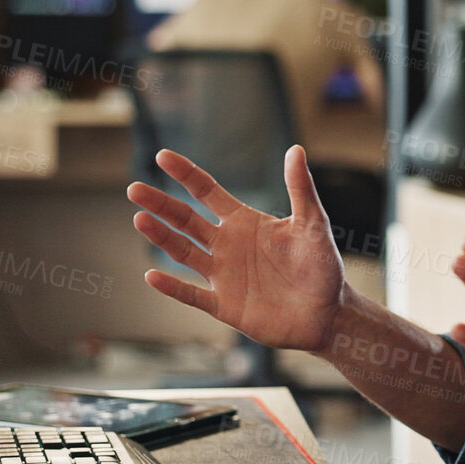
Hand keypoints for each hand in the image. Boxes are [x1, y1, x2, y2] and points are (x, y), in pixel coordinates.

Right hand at [127, 146, 344, 351]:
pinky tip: (152, 276)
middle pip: (185, 220)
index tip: (162, 156)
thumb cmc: (322, 266)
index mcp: (244, 222)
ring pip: (184, 253)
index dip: (185, 174)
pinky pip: (193, 295)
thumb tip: (296, 150)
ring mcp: (223, 276)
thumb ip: (301, 189)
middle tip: (134, 189)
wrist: (329, 313)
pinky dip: (173, 287)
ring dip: (162, 237)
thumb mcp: (313, 224)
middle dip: (161, 204)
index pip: (207, 192)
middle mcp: (227, 245)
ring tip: (139, 219)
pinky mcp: (225, 306)